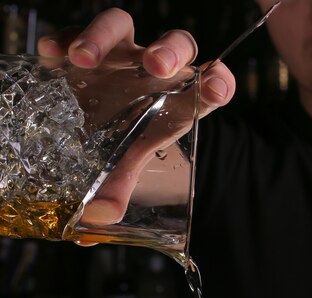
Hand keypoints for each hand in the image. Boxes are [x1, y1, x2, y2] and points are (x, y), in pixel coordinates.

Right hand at [37, 8, 235, 226]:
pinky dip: (65, 37)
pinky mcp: (88, 48)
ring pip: (122, 26)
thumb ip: (119, 187)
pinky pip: (77, 31)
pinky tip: (53, 54)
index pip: (212, 84)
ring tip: (83, 58)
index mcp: (181, 99)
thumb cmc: (126, 140)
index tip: (215, 88)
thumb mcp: (128, 162)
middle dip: (168, 51)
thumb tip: (98, 218)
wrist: (97, 125)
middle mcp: (155, 70)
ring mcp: (121, 54)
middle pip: (175, 44)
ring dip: (103, 37)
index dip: (219, 82)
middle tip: (155, 67)